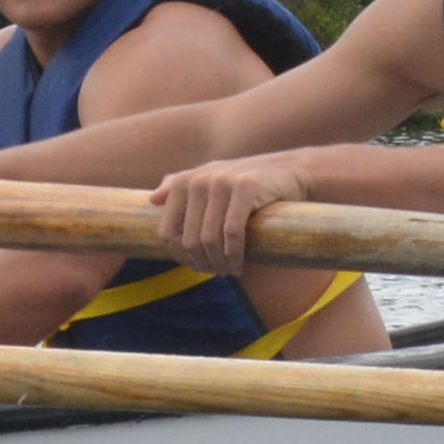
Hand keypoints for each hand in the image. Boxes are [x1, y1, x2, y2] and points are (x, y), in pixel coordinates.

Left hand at [147, 154, 312, 274]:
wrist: (291, 171)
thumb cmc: (248, 182)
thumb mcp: (211, 178)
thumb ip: (179, 185)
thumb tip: (152, 200)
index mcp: (184, 181)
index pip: (168, 232)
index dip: (181, 256)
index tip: (198, 266)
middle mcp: (199, 179)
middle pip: (189, 240)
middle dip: (202, 263)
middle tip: (217, 272)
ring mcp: (221, 182)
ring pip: (209, 239)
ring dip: (219, 263)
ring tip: (229, 271)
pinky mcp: (245, 188)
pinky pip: (232, 233)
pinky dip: (234, 255)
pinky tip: (239, 265)